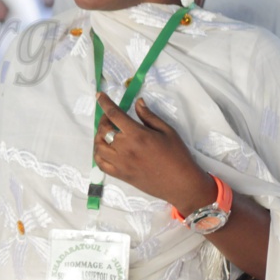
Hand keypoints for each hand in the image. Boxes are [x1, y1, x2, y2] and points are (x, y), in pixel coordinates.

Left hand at [93, 93, 214, 212]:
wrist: (181, 183)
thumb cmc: (177, 155)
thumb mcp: (167, 131)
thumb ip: (149, 116)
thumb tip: (138, 102)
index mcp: (136, 134)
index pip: (114, 114)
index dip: (105, 103)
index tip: (99, 96)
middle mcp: (124, 148)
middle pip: (104, 130)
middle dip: (104, 120)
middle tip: (110, 118)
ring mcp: (120, 163)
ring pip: (98, 146)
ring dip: (99, 137)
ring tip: (107, 133)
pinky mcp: (120, 175)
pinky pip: (100, 164)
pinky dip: (98, 154)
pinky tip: (104, 149)